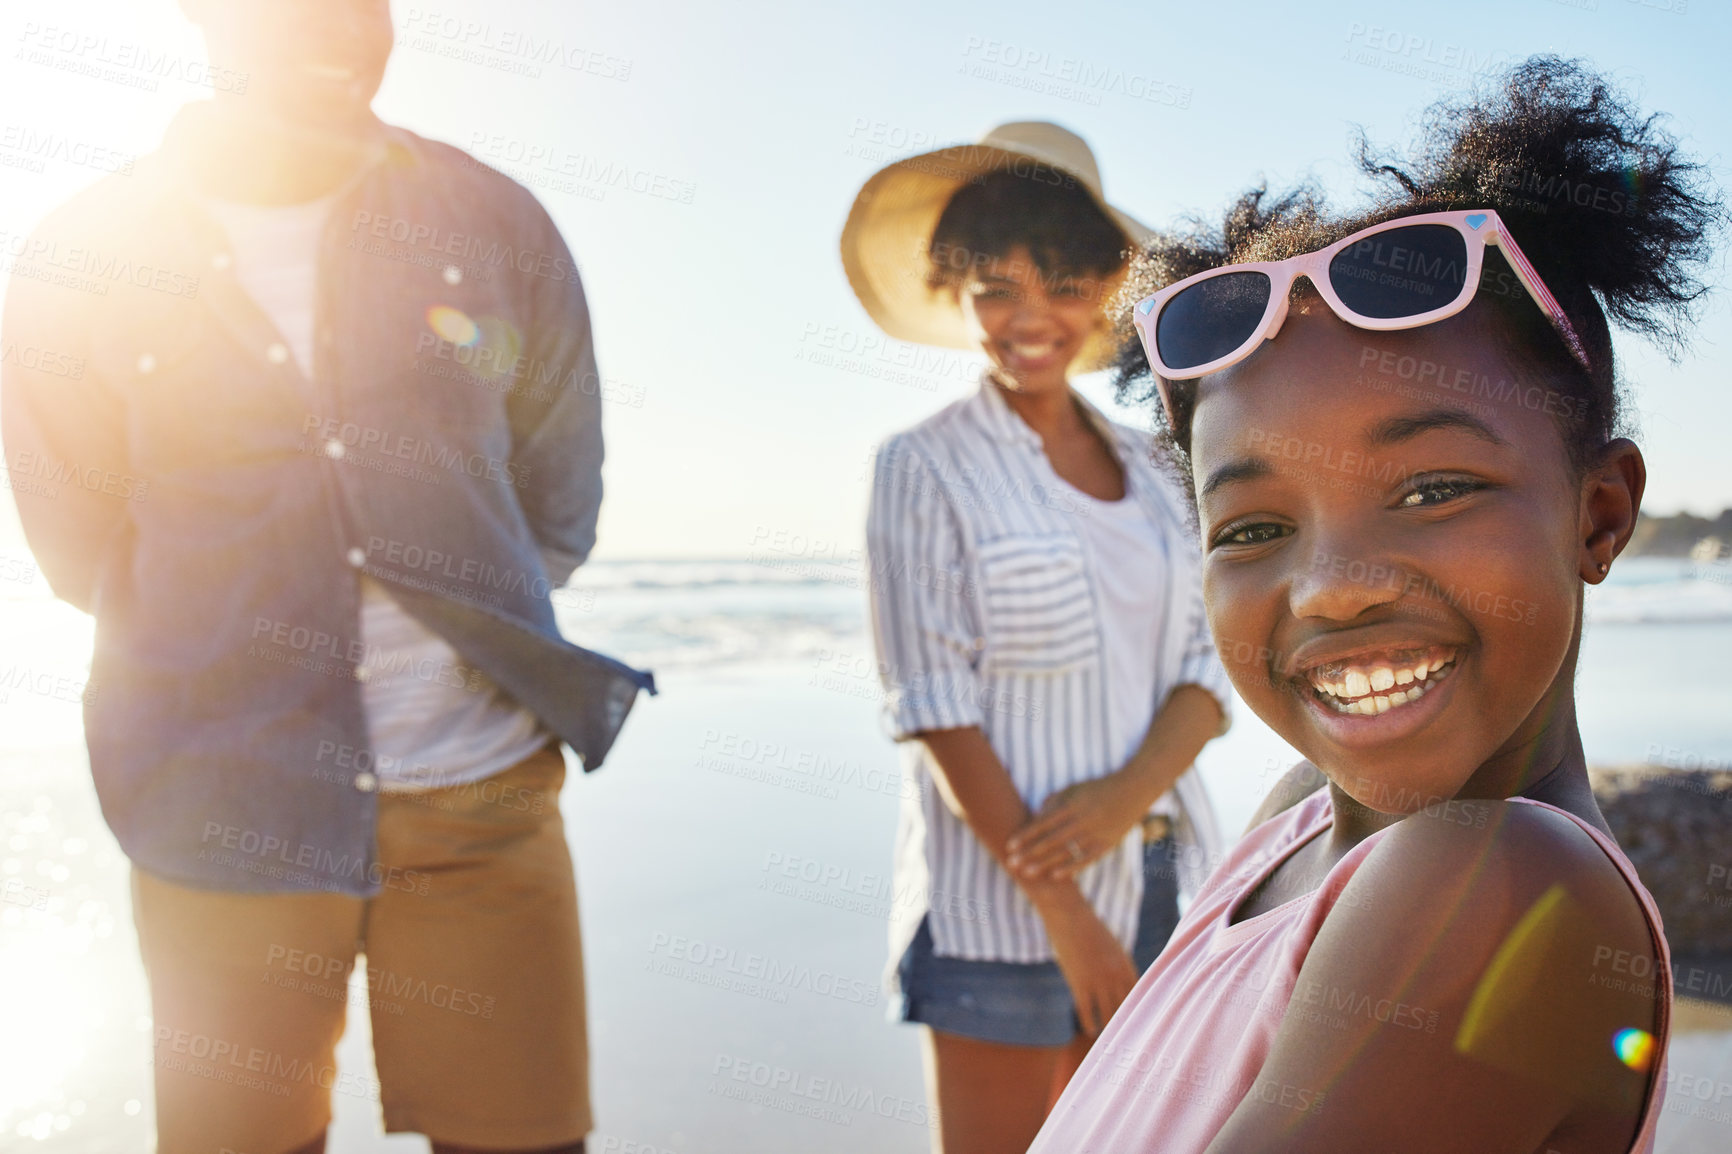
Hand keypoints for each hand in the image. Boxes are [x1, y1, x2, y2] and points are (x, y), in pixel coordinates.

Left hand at [1006, 775, 1142, 881]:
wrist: (1133, 790)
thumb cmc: (1097, 788)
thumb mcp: (1073, 788)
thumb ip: (1052, 801)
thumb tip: (1035, 817)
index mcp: (1071, 804)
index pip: (1043, 823)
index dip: (1025, 835)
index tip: (1010, 845)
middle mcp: (1081, 820)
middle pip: (1050, 840)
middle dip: (1029, 853)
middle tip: (1011, 864)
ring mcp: (1095, 833)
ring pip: (1065, 852)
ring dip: (1044, 864)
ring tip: (1027, 873)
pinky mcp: (1106, 844)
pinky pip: (1085, 859)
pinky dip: (1070, 868)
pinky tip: (1055, 876)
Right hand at [1035, 890, 1139, 1035]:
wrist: (1069, 915)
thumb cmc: (1089, 929)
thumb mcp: (1111, 947)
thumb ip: (1119, 967)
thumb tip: (1123, 985)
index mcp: (1126, 966)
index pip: (1141, 997)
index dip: (1144, 1013)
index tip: (1146, 1027)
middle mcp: (1116, 976)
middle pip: (1126, 1009)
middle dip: (1130, 1026)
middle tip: (1133, 1043)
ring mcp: (1098, 981)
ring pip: (1108, 1014)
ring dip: (1110, 1029)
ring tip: (1112, 1043)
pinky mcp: (1079, 983)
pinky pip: (1086, 1011)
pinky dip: (1089, 1023)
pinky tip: (1092, 1030)